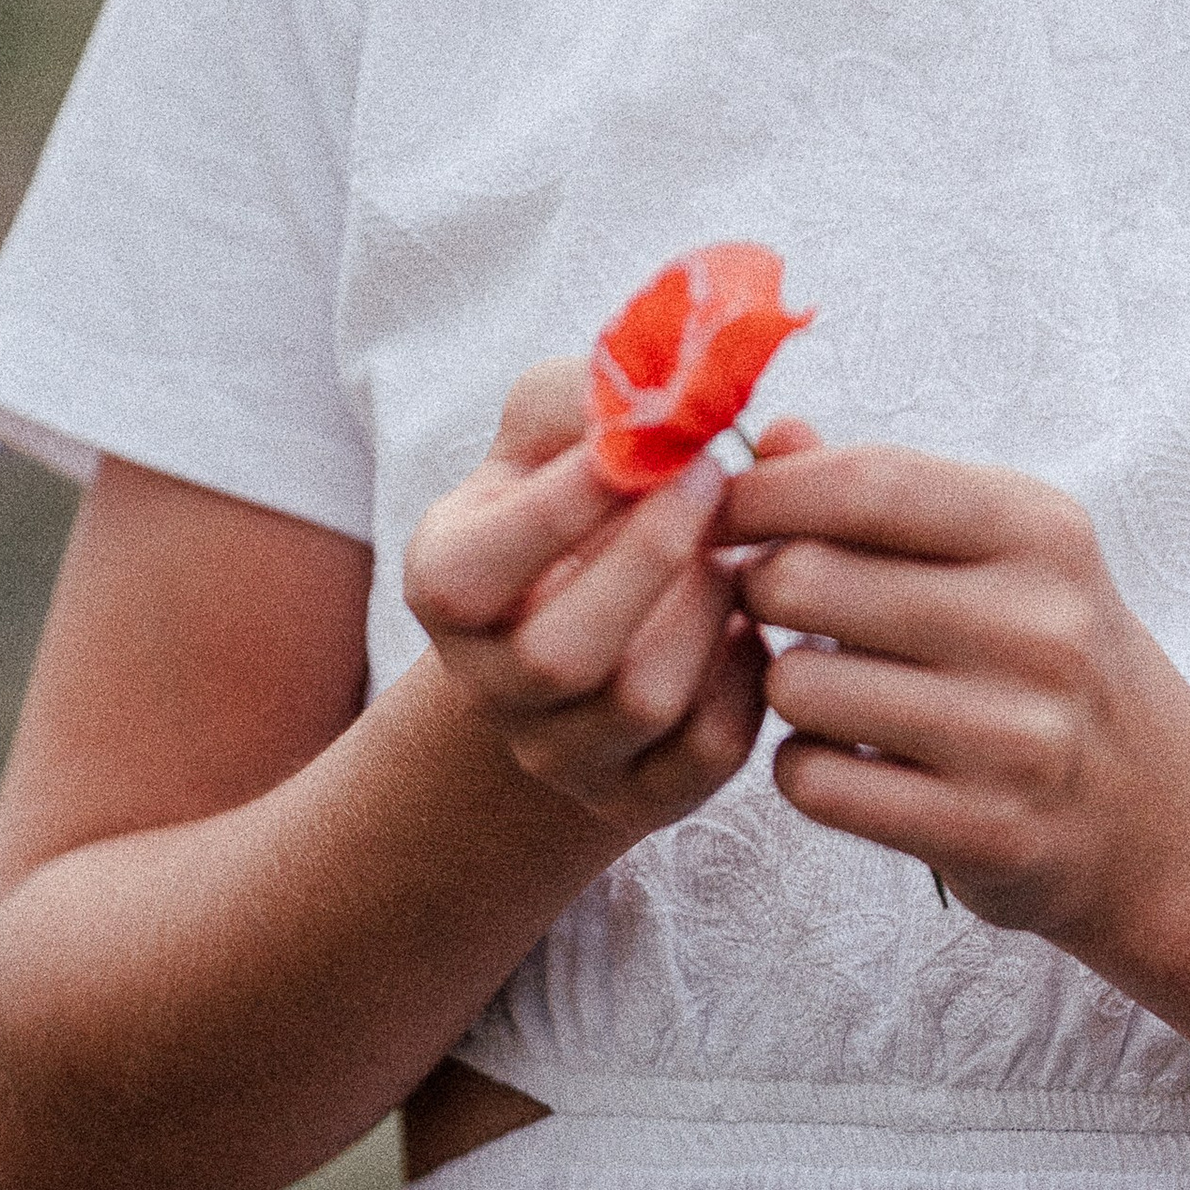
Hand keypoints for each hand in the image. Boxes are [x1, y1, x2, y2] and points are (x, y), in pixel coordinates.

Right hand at [404, 361, 779, 847]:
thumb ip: (593, 395)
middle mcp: (488, 688)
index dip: (563, 507)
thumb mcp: (554, 430)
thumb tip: (672, 395)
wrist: (589, 613)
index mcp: (443, 586)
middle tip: (712, 478)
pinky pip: (709, 750)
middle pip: (561, 656)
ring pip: (642, 700)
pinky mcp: (642, 794)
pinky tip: (746, 621)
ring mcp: (562, 754)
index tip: (646, 440)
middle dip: (651, 556)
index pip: (471, 574)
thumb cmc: (574, 494)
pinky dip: (746, 675)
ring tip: (730, 546)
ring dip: (706, 607)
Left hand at [719, 441, 1189, 947]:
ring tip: (825, 688)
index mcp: (1040, 532)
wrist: (1160, 808)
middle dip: (761, 590)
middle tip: (774, 606)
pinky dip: (805, 769)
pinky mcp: (988, 833)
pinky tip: (846, 760)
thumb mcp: (998, 548)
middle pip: (804, 581)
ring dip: (783, 687)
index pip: (863, 484)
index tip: (722, 510)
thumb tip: (772, 438)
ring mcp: (1017, 738)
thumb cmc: (1045, 651)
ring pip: (795, 687)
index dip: (764, 493)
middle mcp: (1040, 629)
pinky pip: (814, 782)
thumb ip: (879, 489)